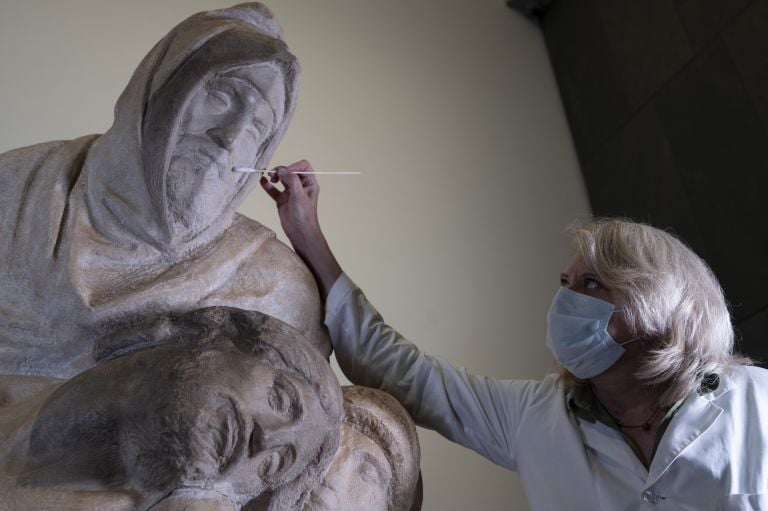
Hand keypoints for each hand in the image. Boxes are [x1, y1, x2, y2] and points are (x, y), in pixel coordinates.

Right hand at [260, 160, 341, 297]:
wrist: (300, 232)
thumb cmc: (304, 215)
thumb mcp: (299, 196)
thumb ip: (292, 180)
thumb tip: (282, 169)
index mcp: (309, 183)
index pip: (303, 167)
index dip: (294, 166)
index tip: (286, 171)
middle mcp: (300, 186)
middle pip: (290, 171)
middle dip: (282, 170)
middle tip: (275, 175)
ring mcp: (290, 193)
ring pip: (281, 179)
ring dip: (274, 176)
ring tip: (270, 177)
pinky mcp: (282, 200)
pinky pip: (273, 189)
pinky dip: (267, 185)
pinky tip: (262, 181)